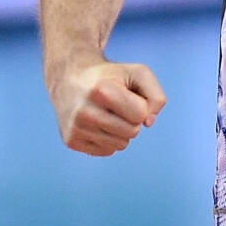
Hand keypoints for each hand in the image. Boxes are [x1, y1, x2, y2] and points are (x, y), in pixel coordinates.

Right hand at [49, 60, 167, 156]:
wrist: (69, 78)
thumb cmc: (111, 76)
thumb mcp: (139, 74)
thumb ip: (156, 96)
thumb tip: (148, 123)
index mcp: (101, 90)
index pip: (140, 114)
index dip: (140, 105)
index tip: (127, 94)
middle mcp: (84, 111)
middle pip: (132, 132)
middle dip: (132, 119)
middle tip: (116, 105)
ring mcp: (75, 128)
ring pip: (120, 144)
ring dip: (121, 131)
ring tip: (106, 113)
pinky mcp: (70, 140)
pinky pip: (107, 151)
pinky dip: (109, 139)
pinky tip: (97, 123)